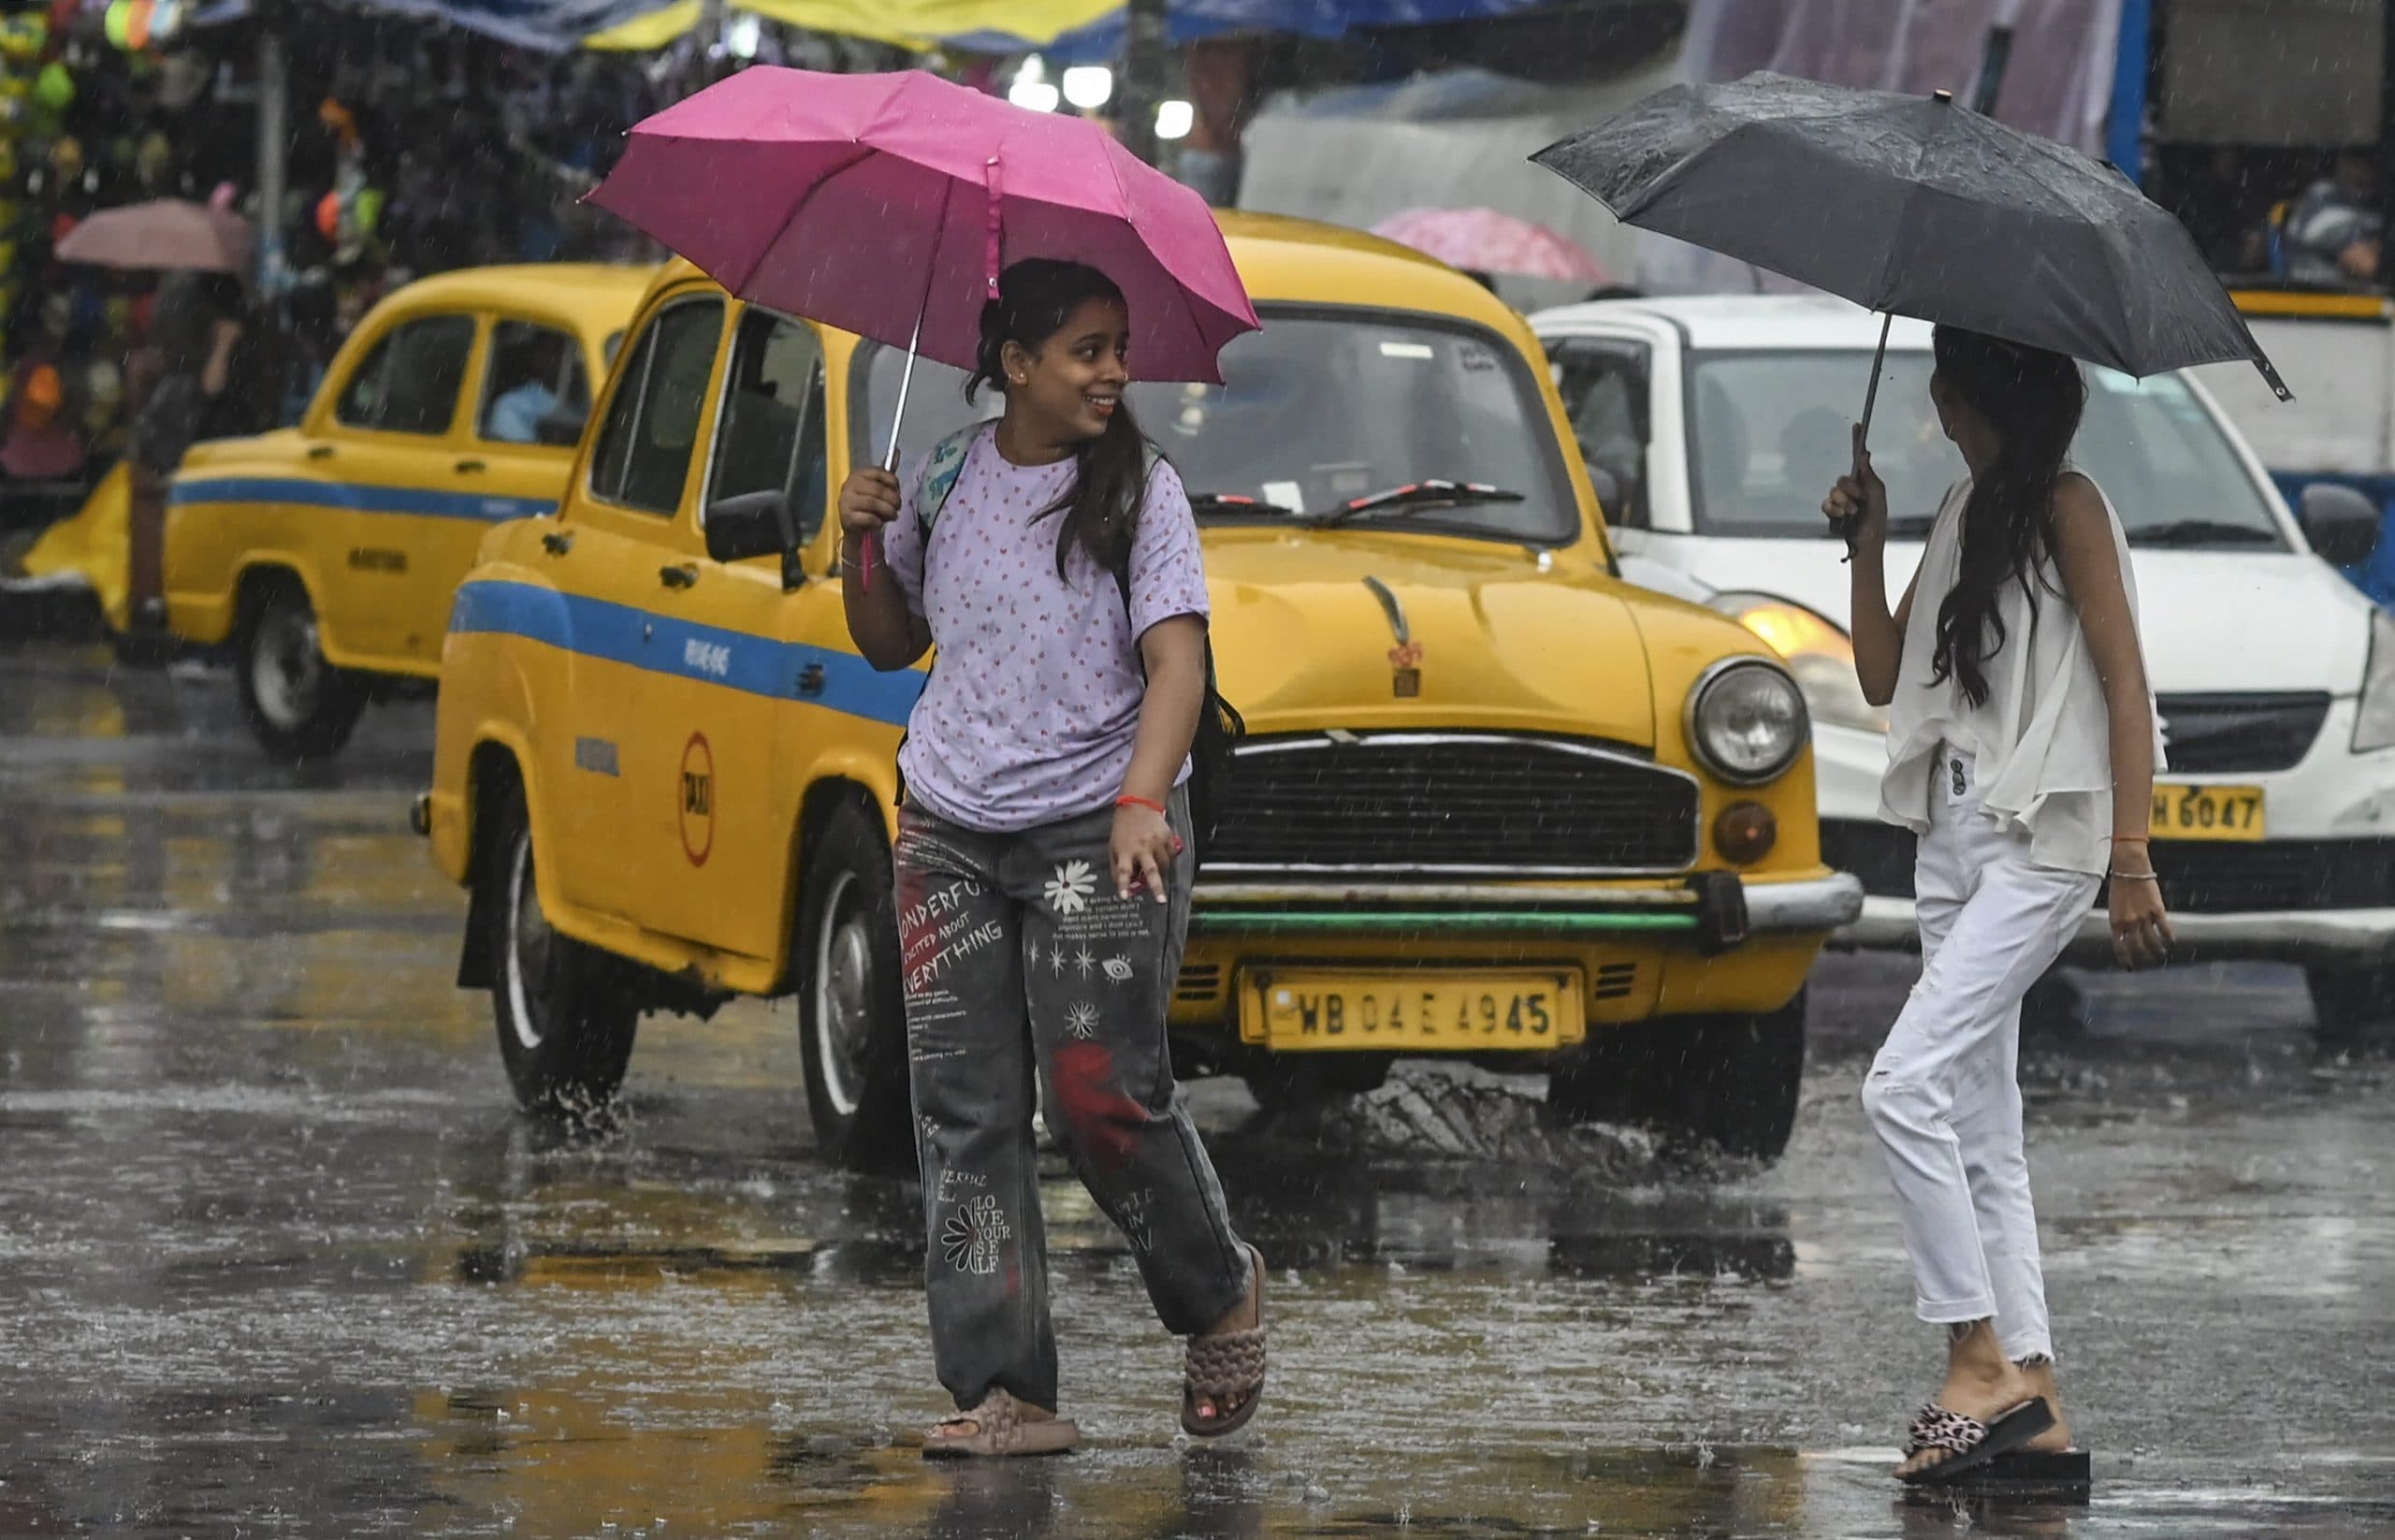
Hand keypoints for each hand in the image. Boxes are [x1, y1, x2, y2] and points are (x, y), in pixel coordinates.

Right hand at [838, 466, 901, 541]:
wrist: (856, 529)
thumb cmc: (869, 506)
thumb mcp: (878, 488)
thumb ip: (887, 473)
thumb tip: (897, 450)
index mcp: (857, 474)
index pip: (878, 472)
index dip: (892, 481)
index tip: (897, 490)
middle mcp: (849, 485)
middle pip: (877, 489)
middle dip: (893, 499)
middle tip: (898, 507)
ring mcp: (846, 501)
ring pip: (873, 503)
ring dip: (888, 511)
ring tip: (893, 515)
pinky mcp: (846, 517)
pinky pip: (868, 518)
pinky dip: (878, 521)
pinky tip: (879, 522)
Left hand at [1110, 801, 1179, 903]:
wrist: (1138, 805)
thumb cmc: (1123, 830)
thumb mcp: (1114, 847)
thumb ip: (1118, 867)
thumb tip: (1127, 887)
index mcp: (1125, 851)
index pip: (1123, 871)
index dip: (1123, 884)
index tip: (1124, 897)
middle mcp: (1141, 847)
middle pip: (1150, 870)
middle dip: (1156, 887)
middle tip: (1161, 901)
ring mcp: (1156, 842)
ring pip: (1164, 865)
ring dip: (1161, 872)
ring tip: (1155, 867)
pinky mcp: (1168, 837)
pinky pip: (1172, 855)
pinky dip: (1168, 858)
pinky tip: (1161, 853)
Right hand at [1822, 423, 1888, 548]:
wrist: (1866, 542)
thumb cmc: (1876, 520)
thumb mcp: (1877, 495)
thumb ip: (1869, 476)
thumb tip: (1864, 455)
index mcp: (1864, 482)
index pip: (1858, 459)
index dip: (1857, 442)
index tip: (1858, 426)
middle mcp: (1851, 489)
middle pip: (1842, 479)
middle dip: (1850, 489)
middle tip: (1859, 500)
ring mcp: (1839, 501)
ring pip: (1833, 492)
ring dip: (1843, 503)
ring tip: (1853, 513)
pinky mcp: (1831, 512)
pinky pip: (1826, 504)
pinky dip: (1834, 510)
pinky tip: (1842, 517)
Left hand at [2107, 855, 2172, 969]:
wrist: (2129, 868)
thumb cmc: (2119, 885)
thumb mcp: (2114, 907)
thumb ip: (2120, 922)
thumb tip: (2126, 936)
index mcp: (2115, 922)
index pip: (2119, 947)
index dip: (2125, 959)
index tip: (2130, 966)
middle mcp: (2129, 922)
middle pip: (2137, 947)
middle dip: (2142, 958)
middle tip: (2148, 963)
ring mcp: (2143, 917)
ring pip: (2152, 942)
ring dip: (2157, 951)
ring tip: (2160, 956)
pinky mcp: (2157, 910)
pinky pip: (2164, 929)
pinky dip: (2169, 939)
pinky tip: (2171, 943)